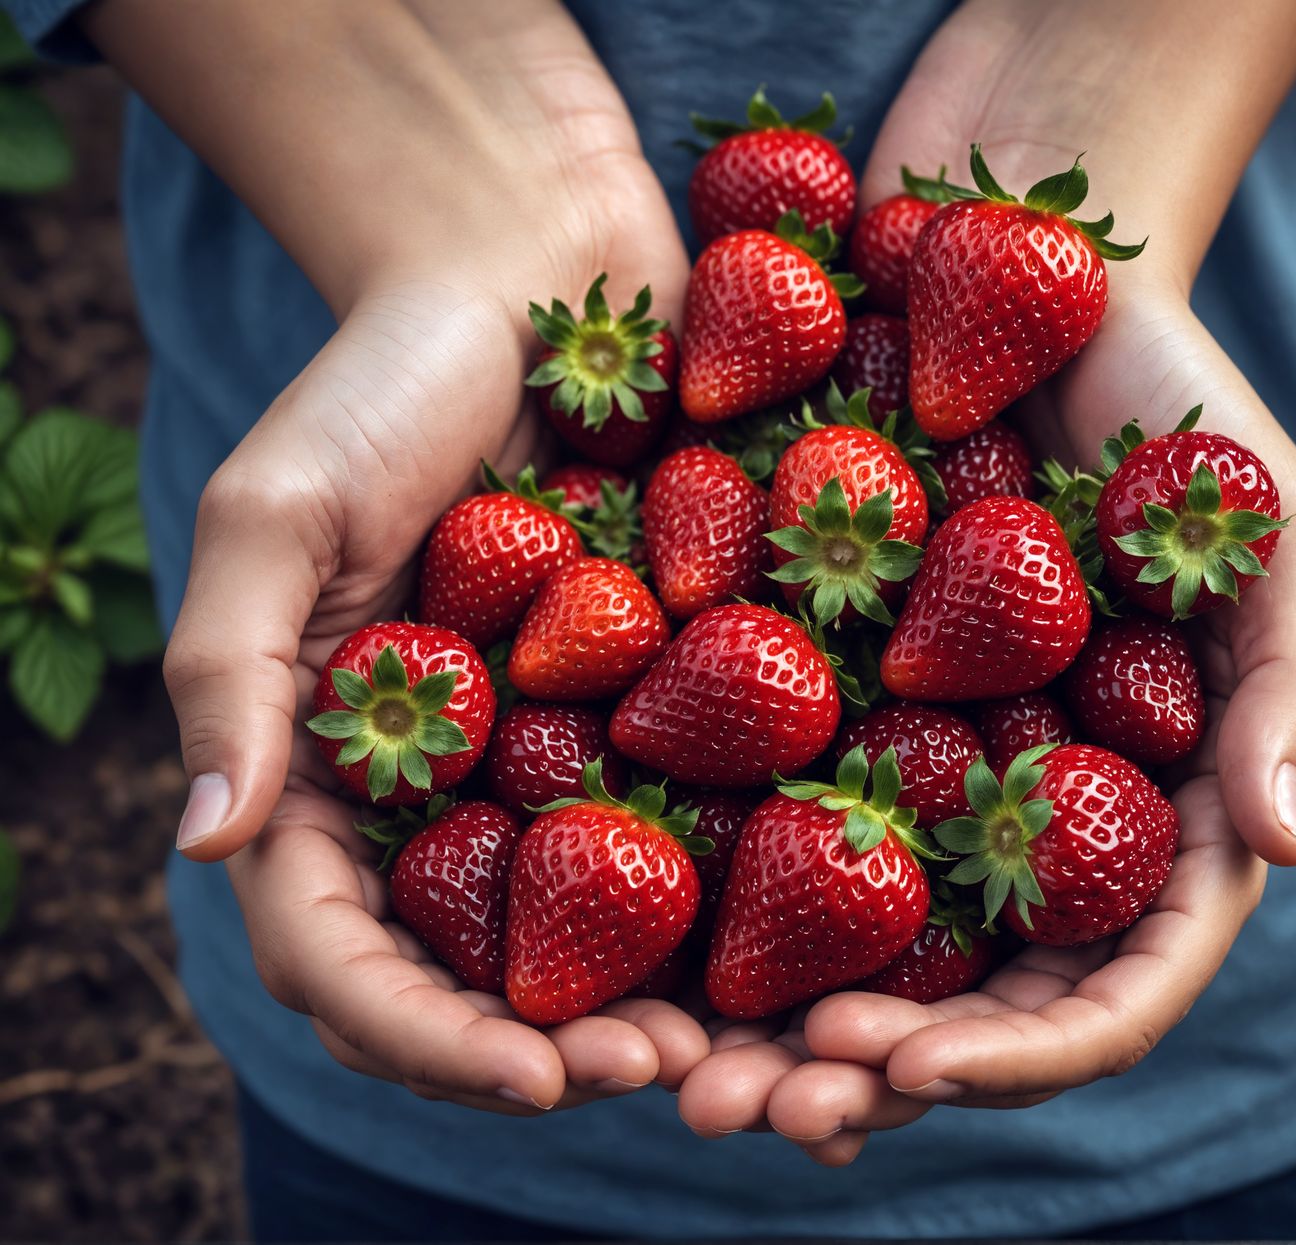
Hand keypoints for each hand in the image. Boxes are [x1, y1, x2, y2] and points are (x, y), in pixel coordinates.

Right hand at [161, 127, 700, 1107]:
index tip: (530, 1075)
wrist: (536, 265)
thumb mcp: (279, 511)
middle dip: (566, 1039)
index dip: (427, 1031)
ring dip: (678, 992)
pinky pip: (716, 802)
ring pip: (614, 915)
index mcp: (342, 767)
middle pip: (492, 961)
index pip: (350, 947)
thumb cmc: (387, 376)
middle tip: (666, 1073)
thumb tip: (205, 840)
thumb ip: (233, 677)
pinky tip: (839, 915)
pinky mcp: (678, 688)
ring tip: (757, 1039)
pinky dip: (764, 876)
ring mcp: (572, 744)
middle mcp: (458, 783)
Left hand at [677, 135, 1295, 1159]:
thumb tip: (1278, 853)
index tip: (907, 1073)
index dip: (1019, 1059)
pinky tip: (601, 921)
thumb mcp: (1265, 529)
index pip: (1104, 990)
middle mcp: (1021, 821)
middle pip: (951, 1006)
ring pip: (834, 942)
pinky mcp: (812, 695)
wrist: (1018, 267)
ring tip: (661, 1071)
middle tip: (738, 1114)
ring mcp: (913, 766)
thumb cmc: (1169, 393)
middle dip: (851, 1082)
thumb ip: (1278, 689)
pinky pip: (747, 810)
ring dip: (752, 1026)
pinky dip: (690, 884)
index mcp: (1142, 815)